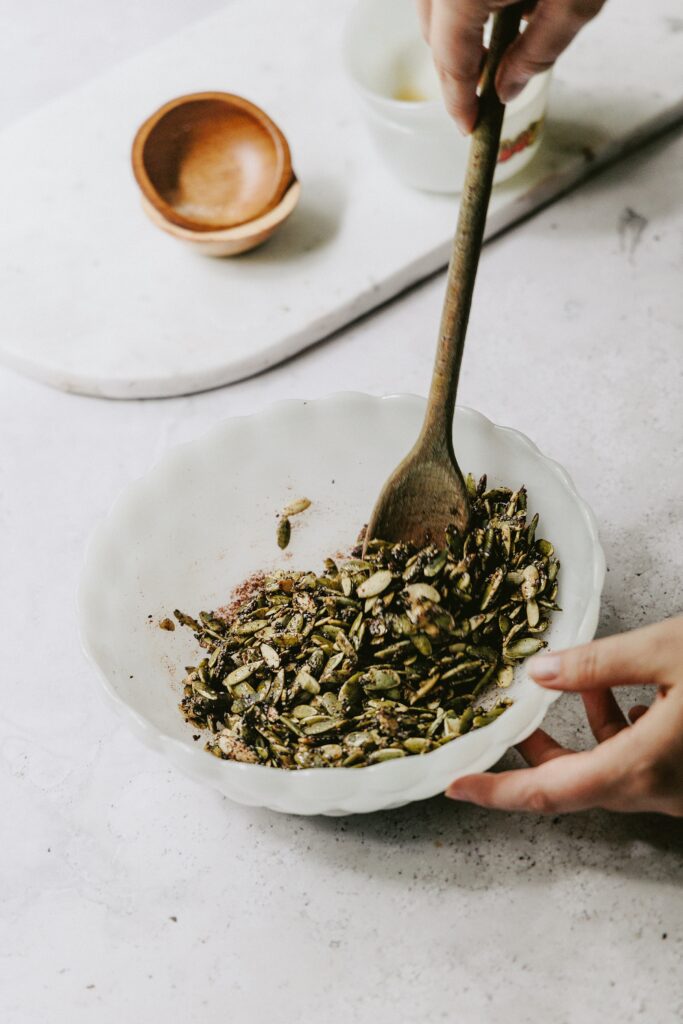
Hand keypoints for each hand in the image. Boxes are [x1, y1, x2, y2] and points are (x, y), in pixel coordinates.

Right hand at [416, 0, 605, 134]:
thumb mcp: (575, 0)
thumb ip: (539, 50)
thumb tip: (507, 88)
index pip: (450, 58)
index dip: (458, 99)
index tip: (468, 125)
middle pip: (434, 30)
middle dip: (455, 66)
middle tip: (483, 93)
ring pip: (438, 4)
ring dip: (461, 31)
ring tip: (499, 47)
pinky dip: (467, 2)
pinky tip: (505, 5)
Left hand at [446, 617, 682, 816]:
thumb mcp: (663, 651)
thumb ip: (598, 663)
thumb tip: (539, 672)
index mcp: (641, 767)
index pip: (549, 791)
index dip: (497, 790)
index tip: (456, 785)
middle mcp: (658, 790)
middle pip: (575, 781)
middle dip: (534, 751)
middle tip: (499, 721)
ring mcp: (678, 788)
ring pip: (609, 769)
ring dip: (583, 732)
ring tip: (557, 687)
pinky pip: (640, 762)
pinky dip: (620, 732)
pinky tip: (624, 695)